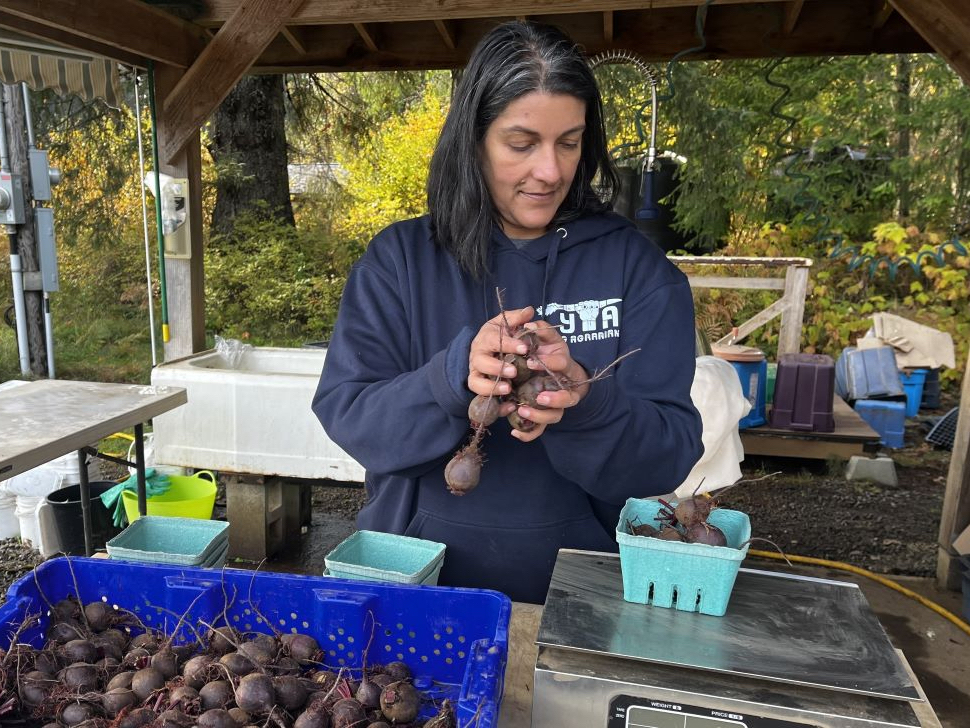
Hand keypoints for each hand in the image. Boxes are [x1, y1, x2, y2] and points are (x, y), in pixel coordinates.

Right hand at [467, 307, 533, 421]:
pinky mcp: (480, 390)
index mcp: (485, 339)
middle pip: (481, 363)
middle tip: (514, 371)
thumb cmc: (498, 337)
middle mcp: (477, 357)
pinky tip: (509, 406)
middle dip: (497, 367)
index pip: (492, 340)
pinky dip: (495, 406)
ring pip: (476, 383)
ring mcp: (476, 374)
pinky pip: (483, 400)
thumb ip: (516, 318)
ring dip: (491, 387)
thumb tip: (529, 310)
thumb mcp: (505, 325)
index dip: (507, 344)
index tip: (524, 347)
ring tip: (508, 389)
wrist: (484, 353)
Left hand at [509, 320, 588, 441]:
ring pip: (554, 417)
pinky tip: (515, 433)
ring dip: (540, 416)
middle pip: (567, 399)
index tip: (531, 362)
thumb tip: (528, 320)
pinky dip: (528, 434)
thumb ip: (540, 329)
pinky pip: (538, 430)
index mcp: (564, 367)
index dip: (552, 364)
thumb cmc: (547, 352)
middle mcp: (564, 388)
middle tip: (539, 397)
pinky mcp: (543, 416)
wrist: (552, 371)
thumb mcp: (546, 338)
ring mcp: (555, 405)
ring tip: (521, 411)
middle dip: (555, 399)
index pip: (564, 365)